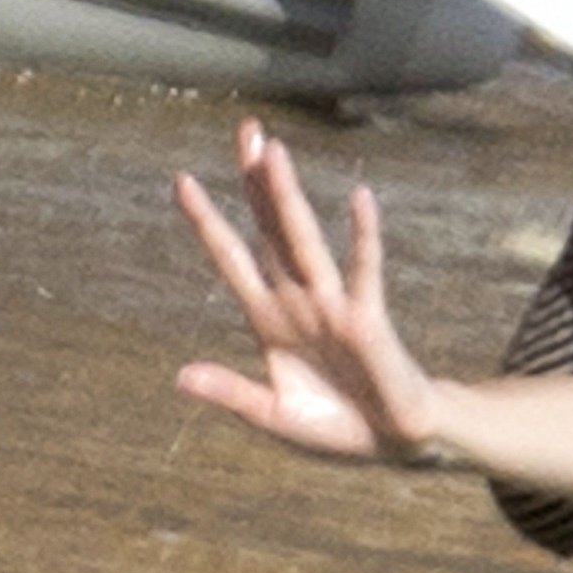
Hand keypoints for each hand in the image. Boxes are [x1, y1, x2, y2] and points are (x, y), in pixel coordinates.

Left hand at [174, 121, 446, 462]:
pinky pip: (365, 272)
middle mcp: (298, 301)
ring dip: (287, 198)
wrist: (391, 443)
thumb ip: (231, 394)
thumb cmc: (335, 426)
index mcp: (268, 320)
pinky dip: (364, 237)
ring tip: (274, 153)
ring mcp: (333, 306)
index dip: (208, 223)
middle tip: (247, 129)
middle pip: (270, 231)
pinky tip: (360, 198)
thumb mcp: (273, 416)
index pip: (233, 259)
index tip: (183, 180)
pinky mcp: (369, 320)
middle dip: (255, 182)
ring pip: (304, 241)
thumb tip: (180, 377)